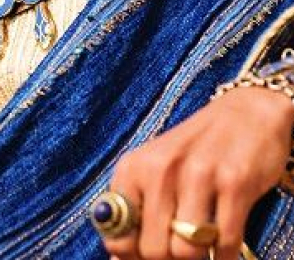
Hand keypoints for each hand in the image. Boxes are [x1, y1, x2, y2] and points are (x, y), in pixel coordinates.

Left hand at [101, 86, 293, 259]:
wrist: (244, 115)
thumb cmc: (193, 151)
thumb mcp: (154, 169)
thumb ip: (136, 210)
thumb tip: (117, 259)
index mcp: (133, 167)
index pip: (116, 232)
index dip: (130, 256)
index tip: (144, 256)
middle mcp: (160, 168)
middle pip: (152, 250)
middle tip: (180, 252)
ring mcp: (197, 175)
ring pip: (186, 252)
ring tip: (202, 249)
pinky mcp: (235, 183)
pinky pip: (225, 244)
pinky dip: (225, 258)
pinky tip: (224, 249)